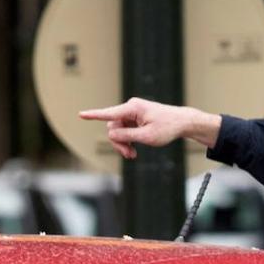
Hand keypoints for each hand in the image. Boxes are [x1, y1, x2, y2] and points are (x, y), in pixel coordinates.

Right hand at [78, 98, 220, 158]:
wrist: (181, 122)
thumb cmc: (167, 128)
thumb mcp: (146, 137)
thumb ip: (127, 136)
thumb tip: (110, 135)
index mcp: (132, 108)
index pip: (109, 113)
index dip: (93, 115)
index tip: (81, 114)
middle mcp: (130, 107)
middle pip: (113, 128)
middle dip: (119, 143)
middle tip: (129, 156)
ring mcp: (132, 112)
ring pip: (118, 131)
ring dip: (123, 144)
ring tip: (133, 155)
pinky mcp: (135, 118)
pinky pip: (125, 130)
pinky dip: (128, 140)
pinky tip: (134, 150)